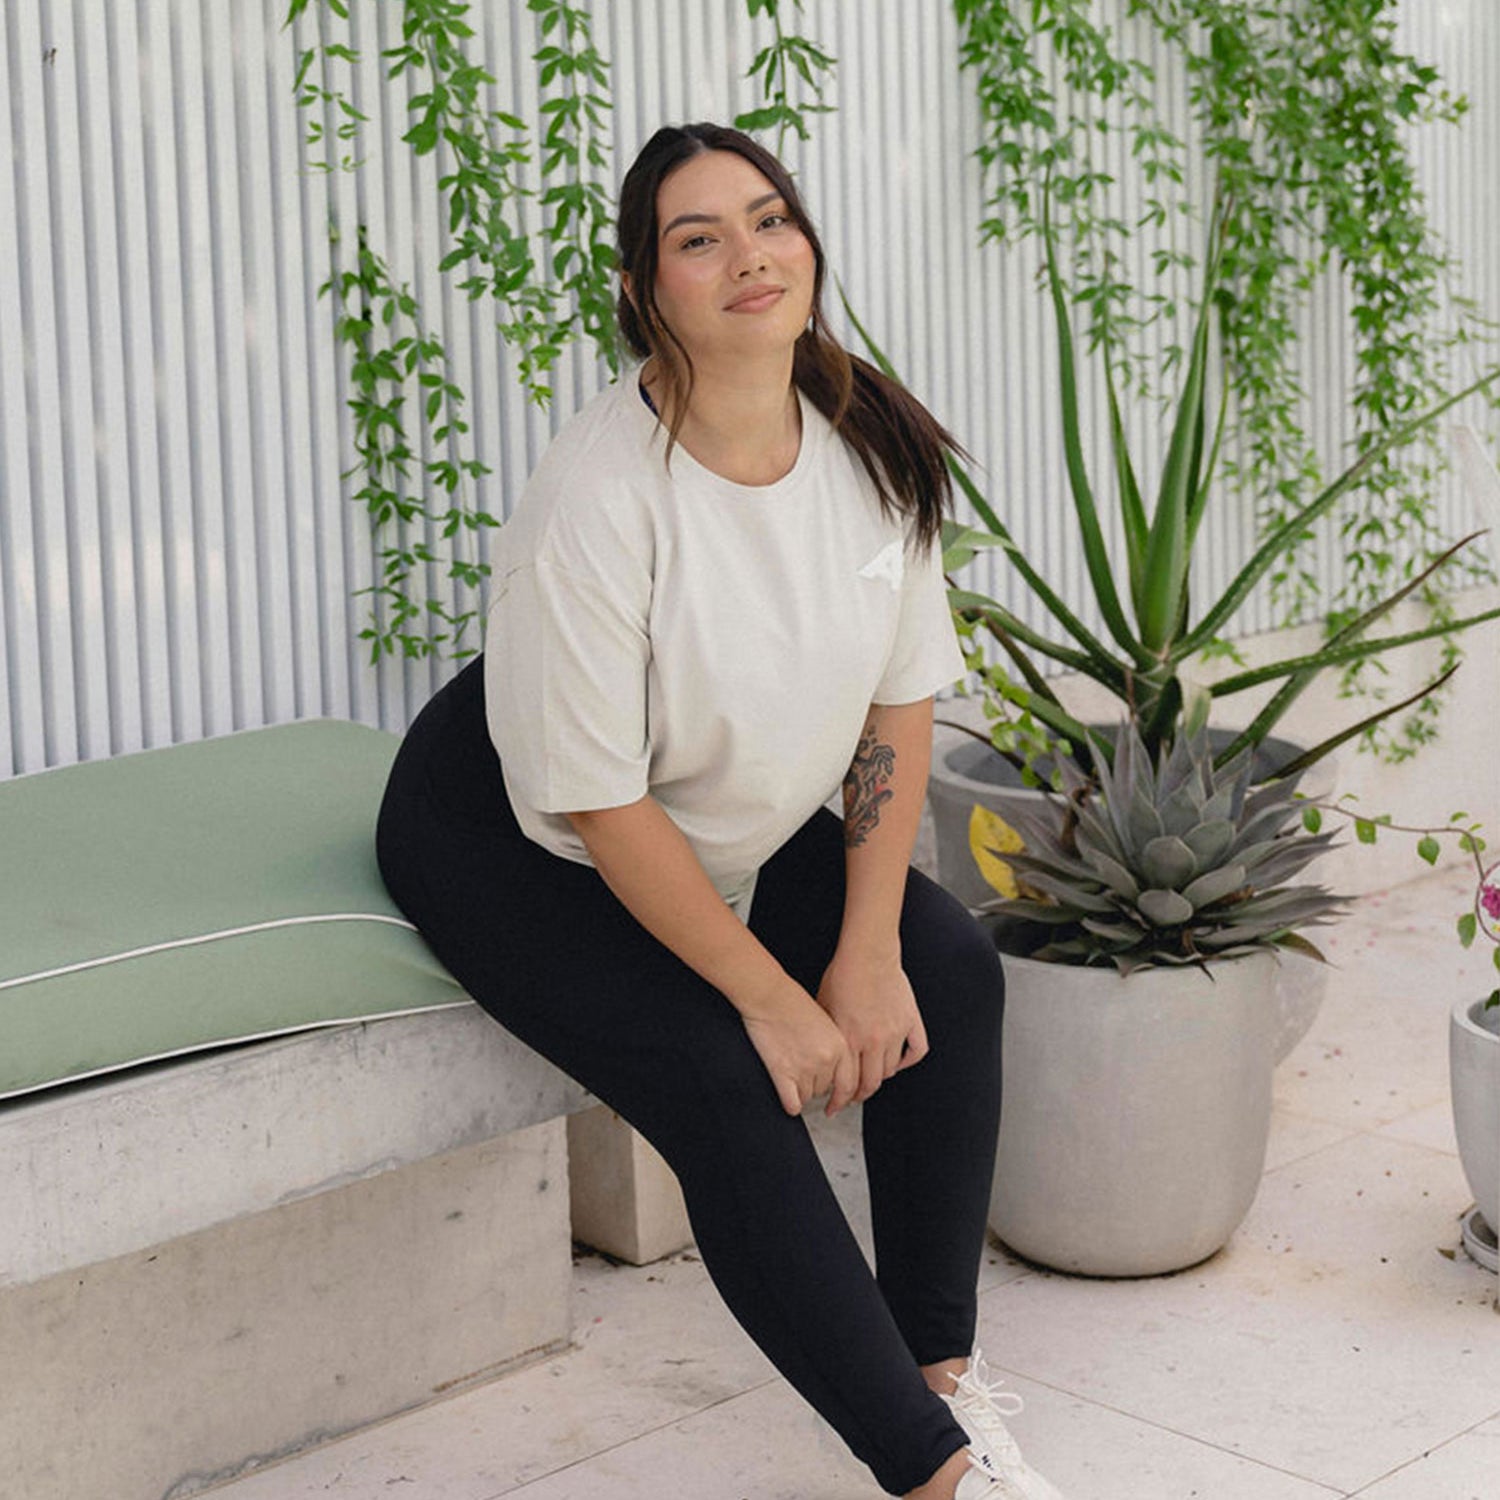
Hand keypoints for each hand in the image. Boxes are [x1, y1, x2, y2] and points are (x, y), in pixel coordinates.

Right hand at [739, 980, 858, 1117]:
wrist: (769, 995)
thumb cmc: (793, 1003)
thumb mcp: (826, 1023)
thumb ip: (834, 1047)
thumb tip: (833, 1070)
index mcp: (840, 1046)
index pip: (847, 1085)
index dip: (841, 1098)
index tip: (836, 1104)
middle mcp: (826, 1060)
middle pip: (824, 1090)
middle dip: (814, 1084)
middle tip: (803, 1072)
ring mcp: (805, 1068)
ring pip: (808, 1097)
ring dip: (800, 1090)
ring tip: (791, 1072)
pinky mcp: (783, 1073)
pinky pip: (792, 1104)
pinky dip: (790, 1104)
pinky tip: (786, 1095)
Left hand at [815, 946, 928, 1113]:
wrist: (868, 953)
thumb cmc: (842, 975)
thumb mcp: (823, 1007)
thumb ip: (827, 1035)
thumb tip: (823, 1057)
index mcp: (850, 1039)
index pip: (847, 1083)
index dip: (839, 1100)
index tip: (833, 1107)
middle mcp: (873, 1040)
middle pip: (871, 1083)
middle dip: (858, 1096)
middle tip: (852, 1099)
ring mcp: (895, 1032)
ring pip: (890, 1071)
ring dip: (880, 1078)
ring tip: (870, 1079)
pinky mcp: (910, 1020)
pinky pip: (916, 1050)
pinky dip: (908, 1060)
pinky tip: (898, 1062)